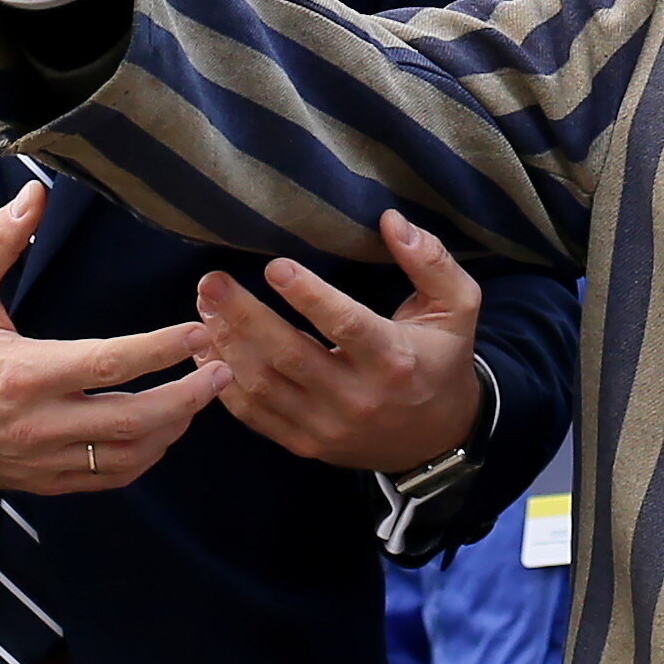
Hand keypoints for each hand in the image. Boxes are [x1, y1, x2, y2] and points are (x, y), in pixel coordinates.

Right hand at [0, 187, 228, 494]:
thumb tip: (36, 194)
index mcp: (21, 374)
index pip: (109, 364)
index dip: (161, 349)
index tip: (199, 331)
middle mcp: (36, 424)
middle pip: (133, 421)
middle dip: (189, 396)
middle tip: (226, 367)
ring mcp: (41, 460)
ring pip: (128, 456)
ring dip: (174, 427)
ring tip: (203, 393)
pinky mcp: (42, 482)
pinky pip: (108, 479)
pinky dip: (146, 457)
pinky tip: (165, 428)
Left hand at [188, 213, 483, 472]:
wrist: (438, 439)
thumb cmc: (442, 360)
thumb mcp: (457, 307)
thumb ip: (430, 260)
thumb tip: (390, 220)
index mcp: (395, 360)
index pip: (346, 326)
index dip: (309, 296)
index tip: (274, 266)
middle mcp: (358, 398)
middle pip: (289, 355)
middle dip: (244, 316)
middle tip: (213, 282)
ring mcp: (327, 426)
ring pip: (263, 385)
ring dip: (227, 344)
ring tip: (205, 306)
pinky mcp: (305, 443)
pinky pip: (254, 415)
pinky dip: (223, 382)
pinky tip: (206, 348)